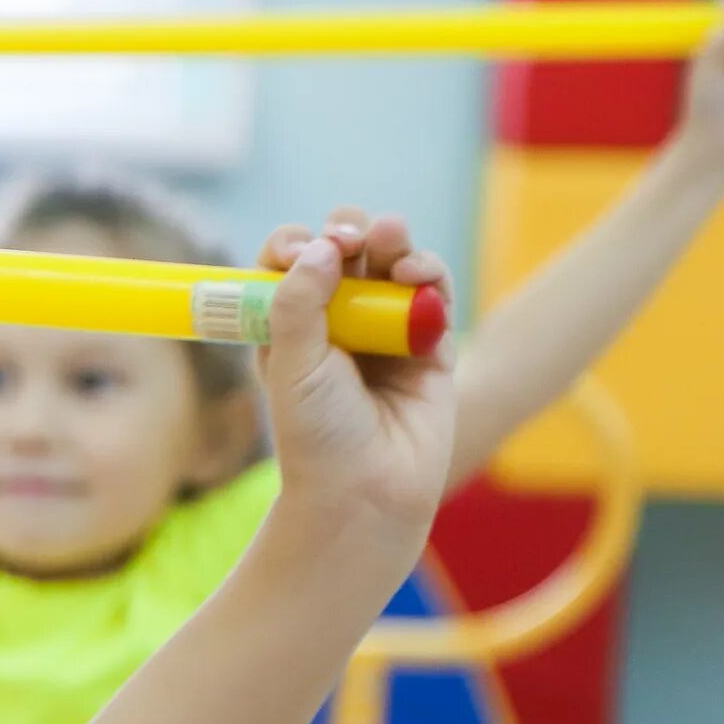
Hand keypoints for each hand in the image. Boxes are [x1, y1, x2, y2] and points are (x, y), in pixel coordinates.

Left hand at [251, 211, 455, 534]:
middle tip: (349, 239)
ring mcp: (385, 329)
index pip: (290, 264)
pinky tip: (419, 275)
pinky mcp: (430, 344)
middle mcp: (337, 321)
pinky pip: (433, 293)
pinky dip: (430, 275)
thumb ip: (297, 303)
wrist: (367, 490)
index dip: (294, 246)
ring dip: (393, 243)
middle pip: (346, 251)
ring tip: (391, 241)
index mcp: (290, 325)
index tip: (296, 250)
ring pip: (392, 263)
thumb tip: (320, 245)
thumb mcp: (291, 366)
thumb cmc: (317, 435)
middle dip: (349, 233)